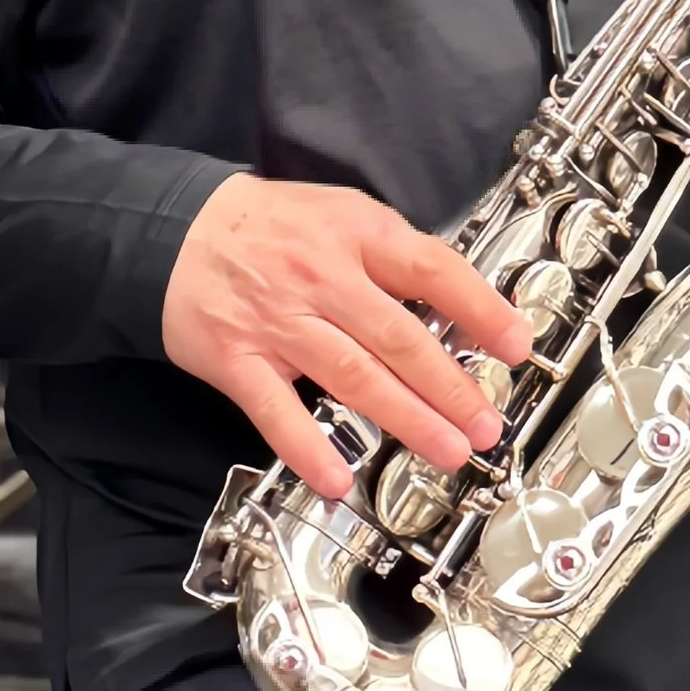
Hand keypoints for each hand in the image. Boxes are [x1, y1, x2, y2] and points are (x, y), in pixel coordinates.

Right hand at [164, 176, 533, 500]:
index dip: (480, 309)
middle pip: (399, 338)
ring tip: (448, 451)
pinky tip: (338, 478)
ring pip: (353, 377)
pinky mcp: (238, 360)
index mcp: (355, 234)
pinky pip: (276, 411)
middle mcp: (321, 278)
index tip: (516, 344)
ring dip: (406, 419)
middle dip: (450, 387)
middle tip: (486, 424)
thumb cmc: (267, 226)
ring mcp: (279, 322)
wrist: (173, 228)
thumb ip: (390, 253)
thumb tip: (452, 302)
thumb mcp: (339, 212)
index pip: (431, 271)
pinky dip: (307, 447)